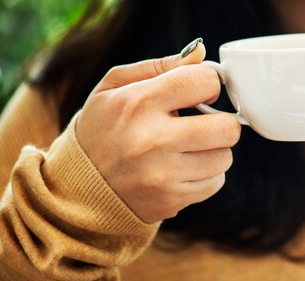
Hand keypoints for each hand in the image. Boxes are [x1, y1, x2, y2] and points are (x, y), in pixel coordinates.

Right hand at [76, 41, 239, 223]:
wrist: (77, 187)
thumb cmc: (101, 128)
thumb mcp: (114, 87)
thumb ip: (160, 66)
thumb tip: (201, 55)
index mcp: (139, 103)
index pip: (203, 82)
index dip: (209, 83)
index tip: (199, 91)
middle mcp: (152, 140)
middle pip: (227, 127)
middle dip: (221, 122)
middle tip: (203, 123)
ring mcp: (163, 175)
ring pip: (225, 157)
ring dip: (214, 150)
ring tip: (189, 148)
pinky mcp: (171, 200)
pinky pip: (216, 183)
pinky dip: (206, 175)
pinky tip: (183, 169)